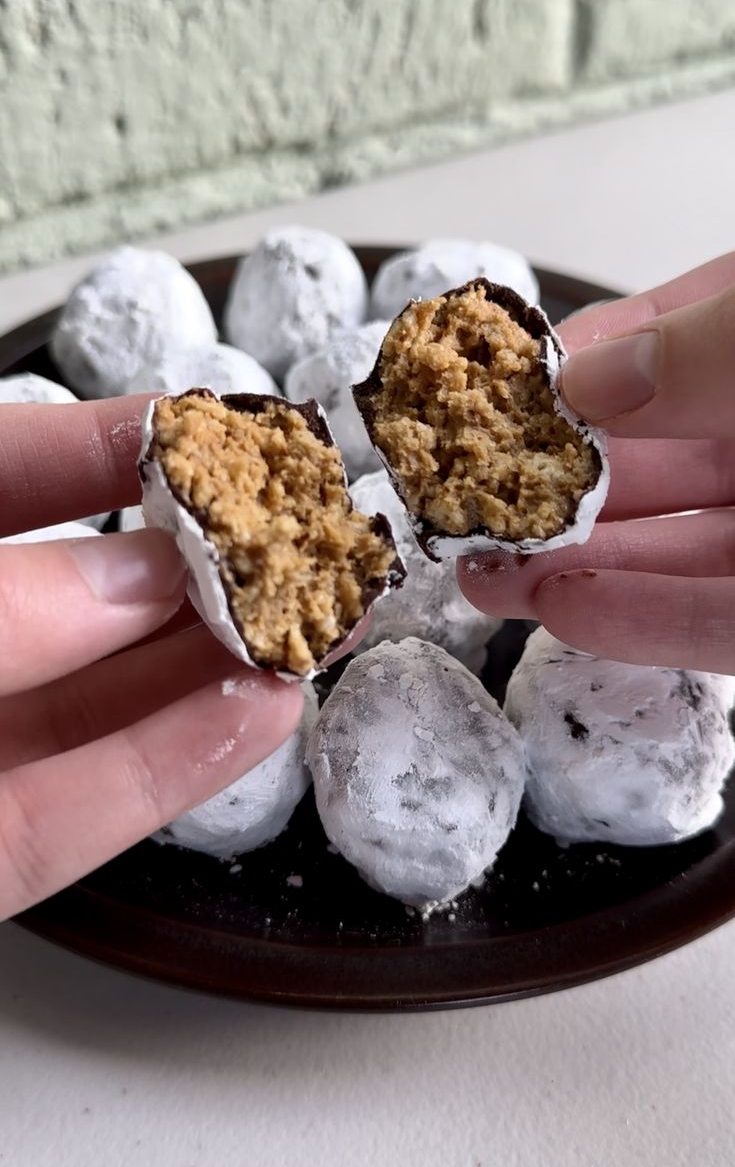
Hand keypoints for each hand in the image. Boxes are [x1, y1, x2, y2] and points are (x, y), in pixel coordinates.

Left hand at [0, 395, 302, 920]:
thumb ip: (7, 606)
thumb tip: (136, 577)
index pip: (2, 478)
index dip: (102, 445)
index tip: (204, 425)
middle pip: (79, 598)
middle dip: (192, 561)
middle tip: (297, 528)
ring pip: (97, 707)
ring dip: (215, 665)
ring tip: (319, 620)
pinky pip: (77, 816)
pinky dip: (172, 770)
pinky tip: (261, 716)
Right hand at [458, 252, 734, 674]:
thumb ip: (708, 347)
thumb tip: (588, 376)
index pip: (672, 342)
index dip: (584, 364)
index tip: (502, 388)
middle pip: (657, 462)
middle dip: (554, 484)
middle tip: (467, 499)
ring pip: (676, 551)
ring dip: (575, 566)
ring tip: (483, 574)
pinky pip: (725, 624)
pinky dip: (646, 623)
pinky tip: (564, 613)